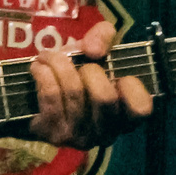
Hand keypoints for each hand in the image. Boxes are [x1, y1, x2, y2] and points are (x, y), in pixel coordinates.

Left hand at [28, 19, 153, 147]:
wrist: (34, 100)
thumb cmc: (74, 75)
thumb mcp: (94, 52)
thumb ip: (102, 37)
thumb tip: (94, 50)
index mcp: (124, 115)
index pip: (141, 110)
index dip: (132, 88)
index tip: (120, 76)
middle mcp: (106, 132)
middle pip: (104, 97)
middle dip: (89, 70)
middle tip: (77, 63)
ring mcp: (79, 137)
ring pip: (74, 92)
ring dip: (59, 65)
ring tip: (48, 56)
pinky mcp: (53, 135)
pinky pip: (51, 96)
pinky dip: (44, 74)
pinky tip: (38, 68)